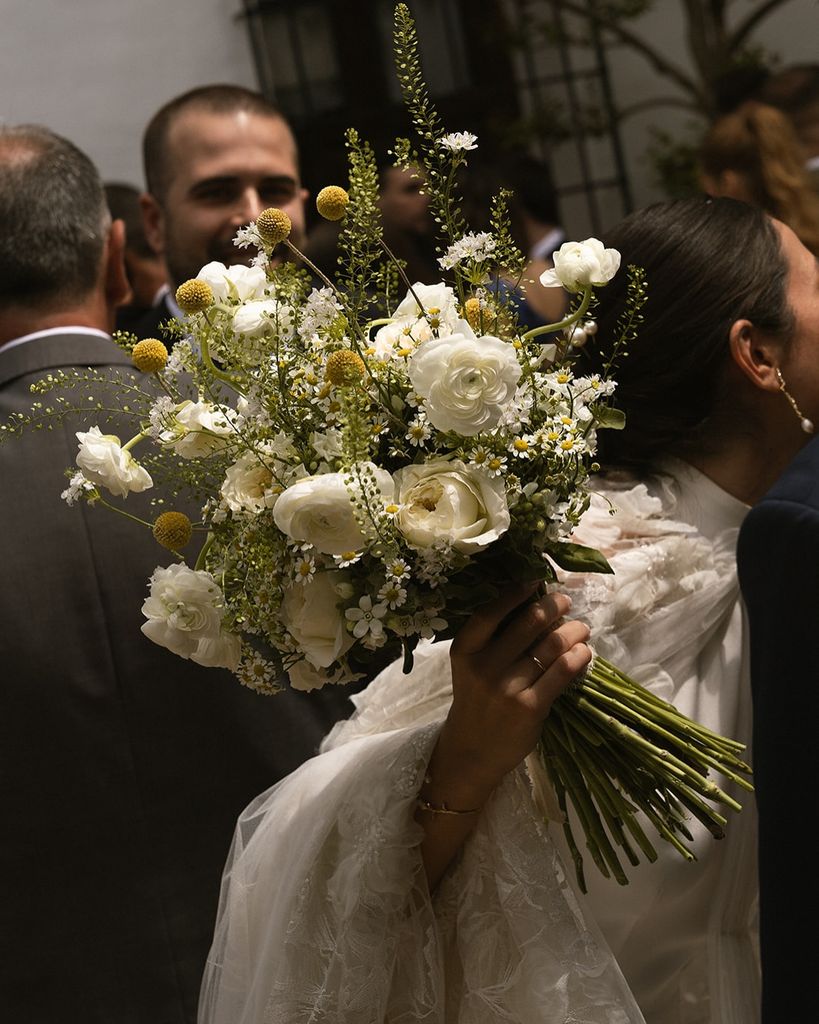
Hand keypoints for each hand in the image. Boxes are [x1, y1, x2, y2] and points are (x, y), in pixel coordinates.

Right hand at [425, 582, 590, 813]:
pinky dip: (579, 656)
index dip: (515, 593)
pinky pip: (563, 672)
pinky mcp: (530, 707)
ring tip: (581, 627)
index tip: (535, 580)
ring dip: (573, 630)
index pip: (490, 613)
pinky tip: (585, 652)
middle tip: (564, 601)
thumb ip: (494, 640)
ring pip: (550, 645)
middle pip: (527, 623)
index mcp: (465, 651)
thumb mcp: (472, 668)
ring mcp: (507, 687)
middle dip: (552, 606)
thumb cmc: (476, 702)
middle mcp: (484, 666)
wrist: (472, 752)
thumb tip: (535, 604)